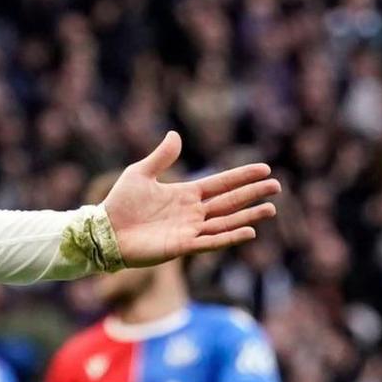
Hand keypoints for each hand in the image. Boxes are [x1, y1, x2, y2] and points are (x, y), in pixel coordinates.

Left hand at [103, 131, 278, 267]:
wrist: (104, 231)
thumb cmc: (120, 204)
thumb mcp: (140, 173)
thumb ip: (161, 157)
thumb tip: (175, 134)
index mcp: (185, 194)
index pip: (220, 183)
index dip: (241, 177)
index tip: (264, 169)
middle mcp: (192, 213)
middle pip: (229, 202)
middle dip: (252, 194)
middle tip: (276, 187)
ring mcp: (189, 230)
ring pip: (226, 222)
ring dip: (248, 216)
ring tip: (270, 209)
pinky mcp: (182, 246)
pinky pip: (211, 242)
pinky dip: (229, 237)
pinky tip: (249, 232)